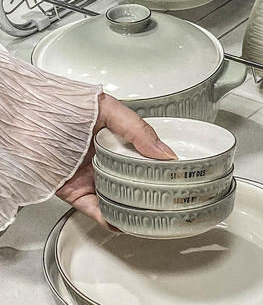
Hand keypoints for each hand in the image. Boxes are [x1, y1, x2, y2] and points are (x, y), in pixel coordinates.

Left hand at [56, 94, 176, 230]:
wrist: (22, 117)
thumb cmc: (60, 105)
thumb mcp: (108, 109)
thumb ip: (137, 129)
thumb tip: (163, 151)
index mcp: (115, 137)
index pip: (144, 154)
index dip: (159, 164)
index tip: (174, 173)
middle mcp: (104, 158)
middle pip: (132, 177)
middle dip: (149, 188)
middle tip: (167, 196)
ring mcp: (90, 176)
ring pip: (116, 196)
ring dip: (133, 207)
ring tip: (151, 214)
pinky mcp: (74, 192)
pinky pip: (95, 209)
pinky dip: (109, 218)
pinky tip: (123, 222)